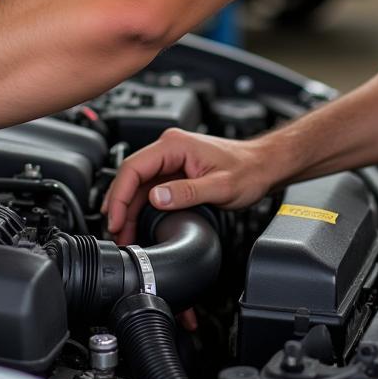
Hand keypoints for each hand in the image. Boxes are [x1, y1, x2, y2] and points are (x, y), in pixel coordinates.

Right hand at [103, 128, 273, 244]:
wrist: (263, 166)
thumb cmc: (247, 170)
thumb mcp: (219, 186)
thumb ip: (187, 192)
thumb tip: (157, 198)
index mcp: (174, 145)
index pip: (133, 167)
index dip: (120, 196)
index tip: (115, 219)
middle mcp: (169, 148)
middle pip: (130, 176)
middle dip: (119, 205)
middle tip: (116, 232)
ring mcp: (170, 159)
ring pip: (138, 184)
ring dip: (128, 209)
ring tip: (123, 234)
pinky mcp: (174, 170)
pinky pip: (149, 187)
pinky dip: (140, 206)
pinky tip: (136, 222)